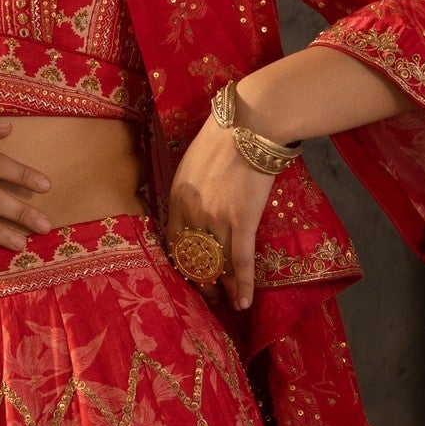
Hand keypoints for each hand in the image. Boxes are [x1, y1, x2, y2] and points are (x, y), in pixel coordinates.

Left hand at [166, 115, 278, 310]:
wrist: (250, 124)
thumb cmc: (223, 135)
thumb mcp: (191, 161)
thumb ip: (190, 186)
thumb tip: (196, 201)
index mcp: (177, 198)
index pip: (174, 242)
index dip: (183, 262)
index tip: (190, 271)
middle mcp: (192, 214)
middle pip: (194, 258)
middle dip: (201, 281)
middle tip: (209, 295)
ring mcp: (217, 220)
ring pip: (217, 264)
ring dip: (223, 288)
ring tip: (228, 302)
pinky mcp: (243, 222)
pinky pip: (241, 263)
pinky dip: (243, 286)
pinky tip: (244, 302)